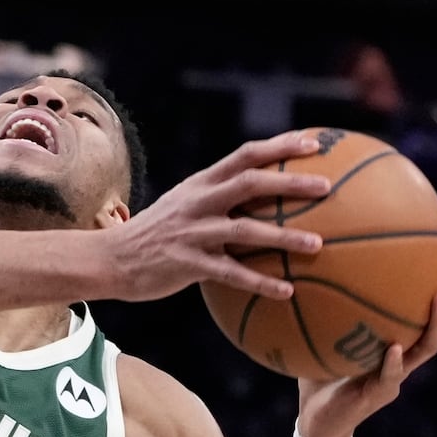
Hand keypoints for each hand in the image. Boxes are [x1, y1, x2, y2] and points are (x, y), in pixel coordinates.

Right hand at [108, 131, 332, 301]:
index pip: (244, 155)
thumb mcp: (182, 205)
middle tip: (327, 187)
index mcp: (200, 185)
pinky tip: (287, 291)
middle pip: (250, 183)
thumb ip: (216, 198)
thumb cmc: (154, 234)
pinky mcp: (188, 264)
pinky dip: (261, 282)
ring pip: (245, 229)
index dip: (279, 147)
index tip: (313, 145)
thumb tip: (262, 197)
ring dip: (284, 236)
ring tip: (318, 245)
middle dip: (290, 183)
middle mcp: (198, 203)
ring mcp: (192, 233)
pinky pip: (231, 273)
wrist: (110, 259)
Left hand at [297, 256, 436, 436]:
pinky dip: (393, 361)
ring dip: (436, 321)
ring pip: (427, 347)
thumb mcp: (319, 335)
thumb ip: (319, 307)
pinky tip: (394, 347)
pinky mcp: (378, 394)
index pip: (425, 306)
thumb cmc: (319, 375)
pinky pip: (390, 377)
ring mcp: (395, 375)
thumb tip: (302, 264)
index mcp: (396, 339)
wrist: (316, 421)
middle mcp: (403, 355)